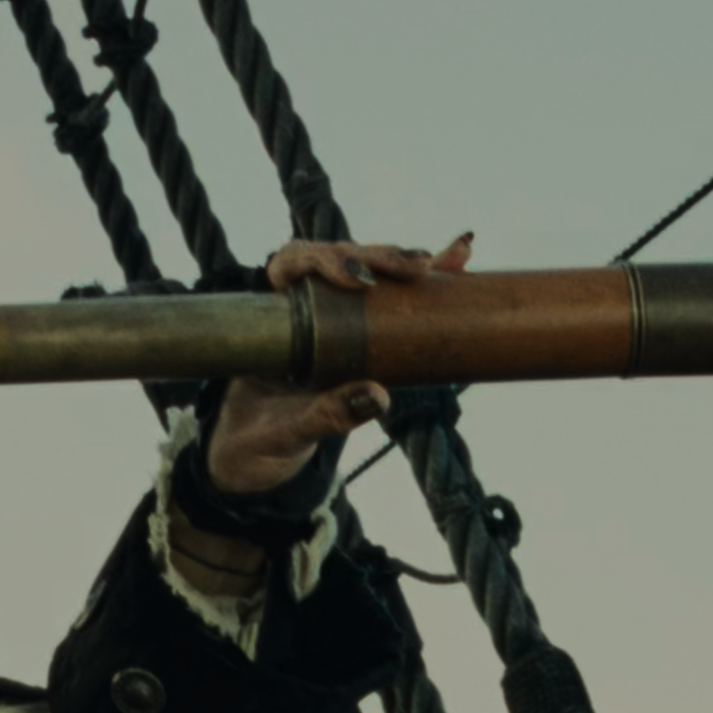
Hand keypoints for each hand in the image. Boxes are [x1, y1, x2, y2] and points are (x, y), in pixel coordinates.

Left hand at [214, 233, 472, 493]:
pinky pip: (392, 299)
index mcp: (270, 320)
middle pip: (339, 259)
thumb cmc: (257, 438)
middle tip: (419, 267)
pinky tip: (459, 264)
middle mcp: (300, 308)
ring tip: (453, 257)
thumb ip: (323, 415)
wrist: (254, 455)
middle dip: (380, 257)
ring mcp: (332, 316)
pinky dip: (427, 283)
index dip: (325, 259)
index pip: (292, 263)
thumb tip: (379, 396)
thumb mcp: (285, 431)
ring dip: (407, 262)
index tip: (358, 280)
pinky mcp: (360, 332)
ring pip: (369, 273)